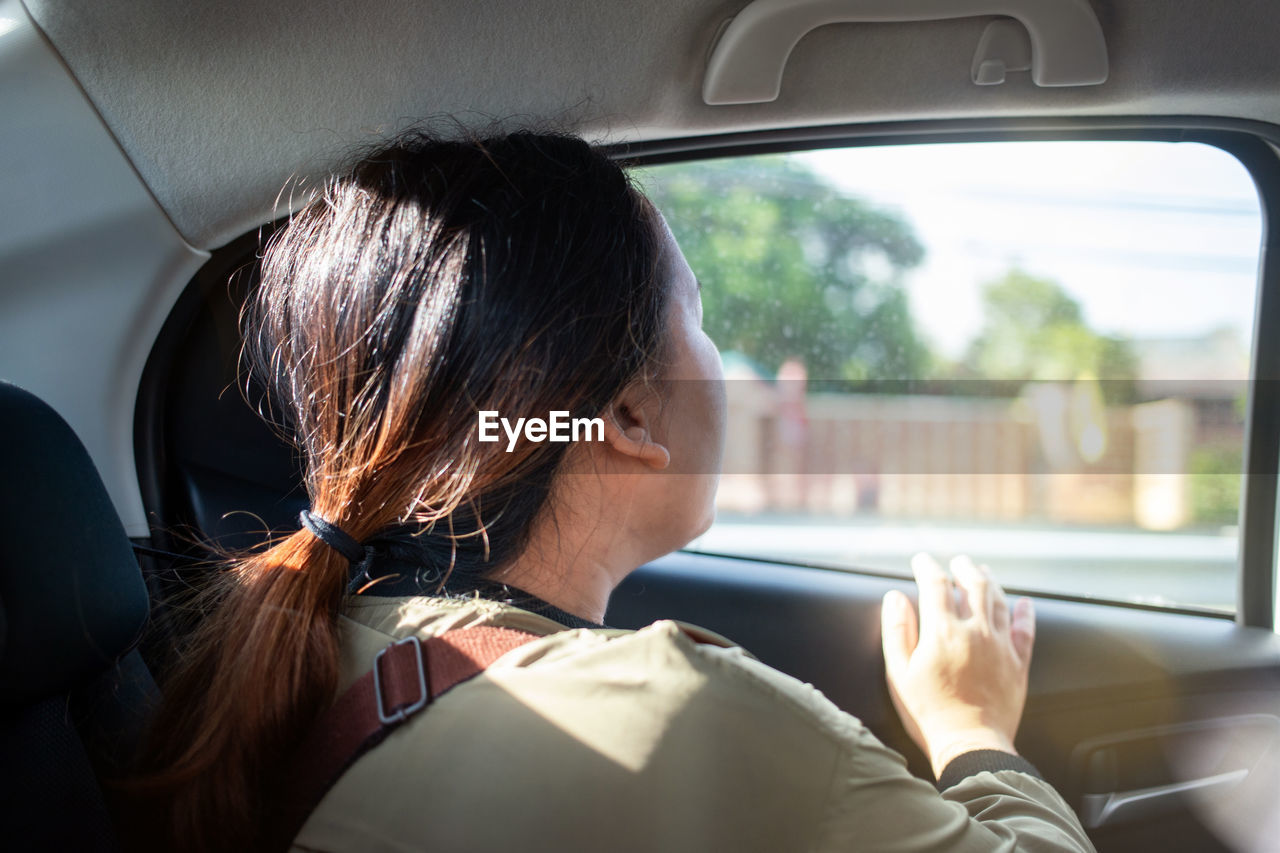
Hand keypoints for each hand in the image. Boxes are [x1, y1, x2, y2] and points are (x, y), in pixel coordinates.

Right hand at [880, 552, 1035, 778]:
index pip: (935, 584)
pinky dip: (1025, 613)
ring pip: (999, 602)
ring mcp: (1001, 647)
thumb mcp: (899, 673)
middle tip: (958, 561)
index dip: (927, 567)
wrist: (971, 746)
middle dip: (964, 568)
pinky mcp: (1018, 665)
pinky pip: (1025, 631)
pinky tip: (1024, 603)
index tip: (921, 560)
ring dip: (990, 582)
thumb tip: (896, 597)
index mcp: (943, 632)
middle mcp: (976, 632)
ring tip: (983, 572)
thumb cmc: (928, 712)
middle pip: (973, 585)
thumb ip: (897, 631)